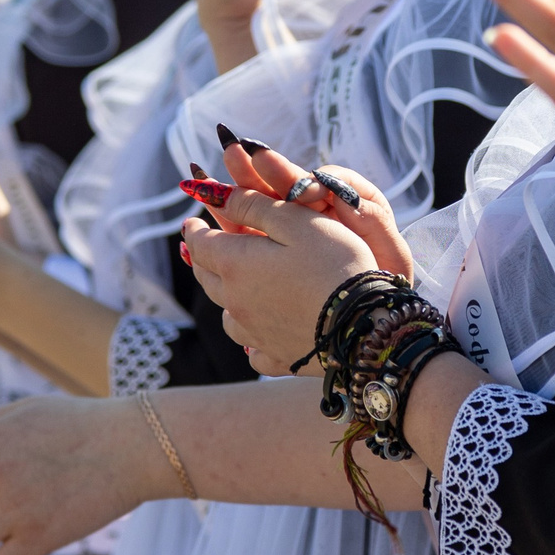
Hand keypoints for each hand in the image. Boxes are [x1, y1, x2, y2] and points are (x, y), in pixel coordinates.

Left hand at [180, 156, 404, 368]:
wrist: (362, 324)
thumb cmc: (334, 263)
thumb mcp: (296, 219)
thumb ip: (254, 205)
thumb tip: (218, 196)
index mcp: (236, 264)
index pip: (200, 244)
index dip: (194, 229)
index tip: (191, 221)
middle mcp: (236, 302)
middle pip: (207, 278)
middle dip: (204, 260)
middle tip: (204, 248)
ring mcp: (255, 334)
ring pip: (227, 314)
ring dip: (225, 297)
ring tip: (234, 287)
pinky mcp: (278, 358)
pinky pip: (252, 350)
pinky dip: (251, 337)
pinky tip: (259, 332)